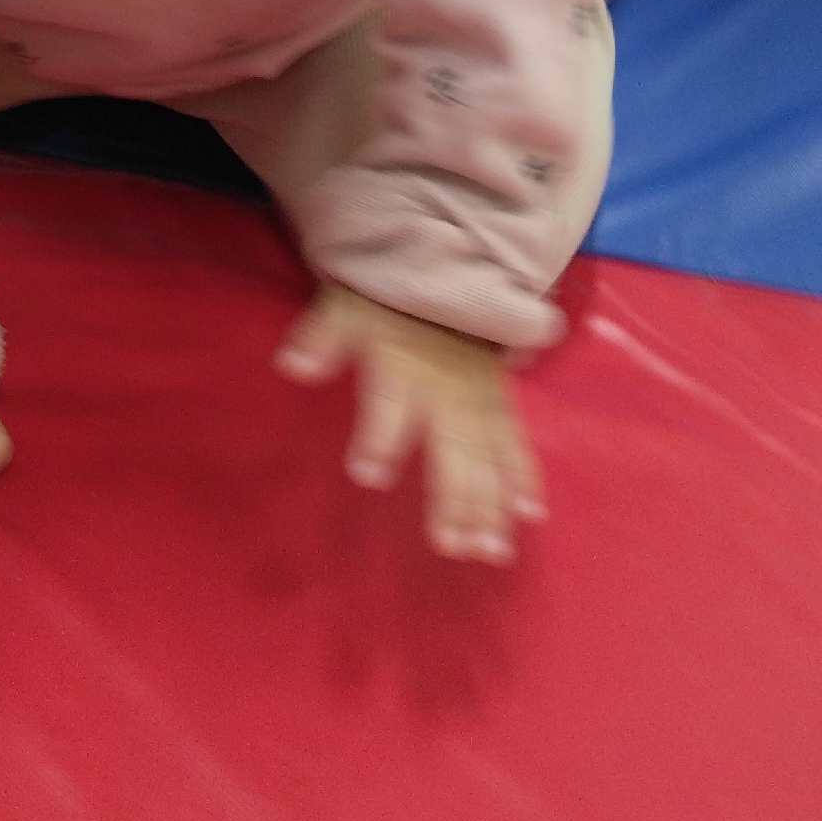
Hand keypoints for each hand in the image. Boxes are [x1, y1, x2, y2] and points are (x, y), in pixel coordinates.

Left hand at [275, 283, 542, 562]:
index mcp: (402, 366)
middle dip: (454, 495)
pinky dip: (524, 477)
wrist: (442, 268)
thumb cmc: (384, 301)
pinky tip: (530, 515)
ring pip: (489, 454)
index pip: (388, 404)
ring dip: (491, 503)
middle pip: (452, 445)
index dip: (379, 436)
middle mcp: (446, 388)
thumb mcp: (344, 308)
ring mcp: (478, 397)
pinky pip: (514, 441)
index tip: (368, 474)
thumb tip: (291, 364)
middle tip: (450, 545)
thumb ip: (321, 337)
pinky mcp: (498, 401)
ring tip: (490, 552)